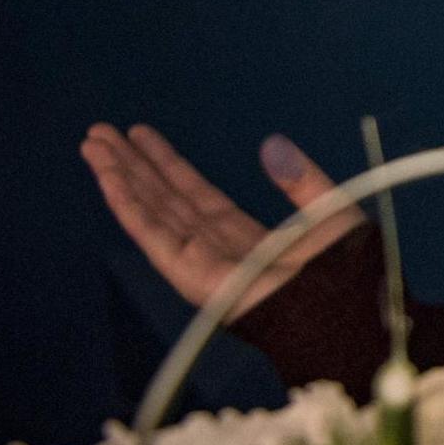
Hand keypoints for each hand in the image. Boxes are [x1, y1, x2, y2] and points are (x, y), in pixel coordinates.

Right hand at [80, 124, 366, 320]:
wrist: (349, 311)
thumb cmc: (350, 274)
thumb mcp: (331, 212)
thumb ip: (302, 181)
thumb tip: (272, 144)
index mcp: (249, 238)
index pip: (196, 195)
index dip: (167, 165)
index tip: (141, 136)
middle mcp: (219, 250)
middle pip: (166, 200)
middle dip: (133, 166)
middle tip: (100, 133)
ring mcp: (203, 265)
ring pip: (153, 212)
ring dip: (121, 179)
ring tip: (93, 146)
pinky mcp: (195, 278)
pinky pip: (156, 236)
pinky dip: (131, 207)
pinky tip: (110, 180)